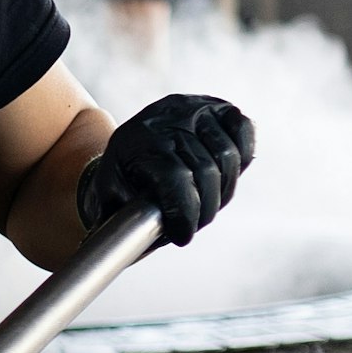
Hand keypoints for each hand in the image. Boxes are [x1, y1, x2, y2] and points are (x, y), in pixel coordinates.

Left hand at [76, 92, 255, 245]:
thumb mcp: (108, 195)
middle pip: (206, 173)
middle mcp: (169, 118)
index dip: (185, 213)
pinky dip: (242, 154)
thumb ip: (117, 219)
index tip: (183, 235)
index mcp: (137, 140)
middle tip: (194, 223)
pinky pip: (243, 129)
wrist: (132, 141)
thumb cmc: (122, 176)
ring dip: (223, 189)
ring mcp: (196, 107)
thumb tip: (121, 246)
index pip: (175, 179)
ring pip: (228, 157)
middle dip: (204, 209)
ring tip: (207, 202)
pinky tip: (226, 174)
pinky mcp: (217, 106)